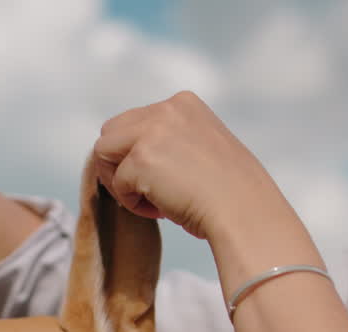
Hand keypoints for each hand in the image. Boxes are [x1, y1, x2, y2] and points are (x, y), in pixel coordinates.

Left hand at [93, 91, 277, 242]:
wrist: (244, 210)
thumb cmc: (230, 192)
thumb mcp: (202, 149)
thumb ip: (170, 142)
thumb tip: (133, 160)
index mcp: (183, 104)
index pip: (136, 121)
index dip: (140, 154)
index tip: (165, 178)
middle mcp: (166, 109)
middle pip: (112, 132)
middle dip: (121, 164)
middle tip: (146, 192)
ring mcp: (151, 131)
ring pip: (104, 152)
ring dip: (120, 181)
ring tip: (151, 201)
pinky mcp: (141, 159)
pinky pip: (117, 184)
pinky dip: (132, 203)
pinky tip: (161, 210)